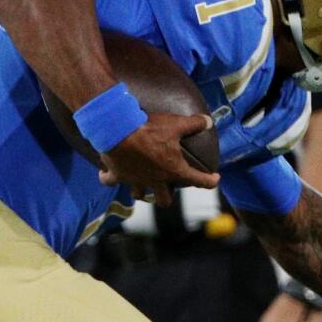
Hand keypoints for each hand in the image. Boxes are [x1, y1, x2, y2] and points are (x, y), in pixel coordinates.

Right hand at [99, 111, 218, 195]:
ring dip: (141, 192)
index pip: (198, 180)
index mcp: (173, 170)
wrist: (118, 130)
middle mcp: (155, 180)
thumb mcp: (176, 123)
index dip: (210, 181)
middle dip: (167, 196)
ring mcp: (135, 180)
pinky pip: (110, 181)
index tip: (215, 179)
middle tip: (168, 187)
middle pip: (164, 200)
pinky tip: (106, 174)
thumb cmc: (149, 128)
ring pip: (139, 195)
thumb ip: (194, 124)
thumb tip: (208, 121)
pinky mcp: (117, 175)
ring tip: (142, 186)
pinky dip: (108, 178)